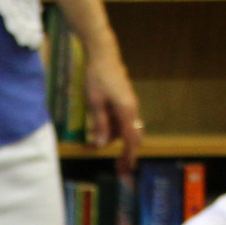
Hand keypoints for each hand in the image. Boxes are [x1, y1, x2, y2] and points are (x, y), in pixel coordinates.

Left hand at [85, 44, 143, 172]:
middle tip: (117, 166)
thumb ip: (99, 124)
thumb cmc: (97, 77)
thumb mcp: (94, 103)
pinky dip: (112, 129)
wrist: (103, 55)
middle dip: (125, 152)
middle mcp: (132, 110)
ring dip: (112, 138)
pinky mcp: (124, 101)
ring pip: (124, 129)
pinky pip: (121, 121)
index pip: (131, 139)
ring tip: (93, 143)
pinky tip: (99, 130)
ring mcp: (129, 105)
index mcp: (126, 111)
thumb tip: (101, 145)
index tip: (126, 169)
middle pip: (132, 137)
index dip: (129, 156)